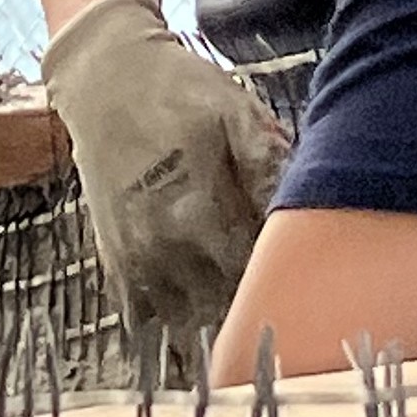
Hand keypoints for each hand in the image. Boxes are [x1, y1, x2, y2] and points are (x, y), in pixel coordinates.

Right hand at [42, 0, 285, 379]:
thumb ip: (268, 166)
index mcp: (200, 213)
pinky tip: (198, 333)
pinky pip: (144, 320)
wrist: (102, 77)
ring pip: (184, 326)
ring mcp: (134, 259)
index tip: (314, 304)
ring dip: (216, 333)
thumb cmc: (178, 89)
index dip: (286, 295)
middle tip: (292, 330)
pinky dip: (171, 331)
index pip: (256, 281)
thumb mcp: (235, 112)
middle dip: (257, 322)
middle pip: (223, 314)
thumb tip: (304, 211)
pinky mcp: (114, 261)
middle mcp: (163, 247)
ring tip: (250, 339)